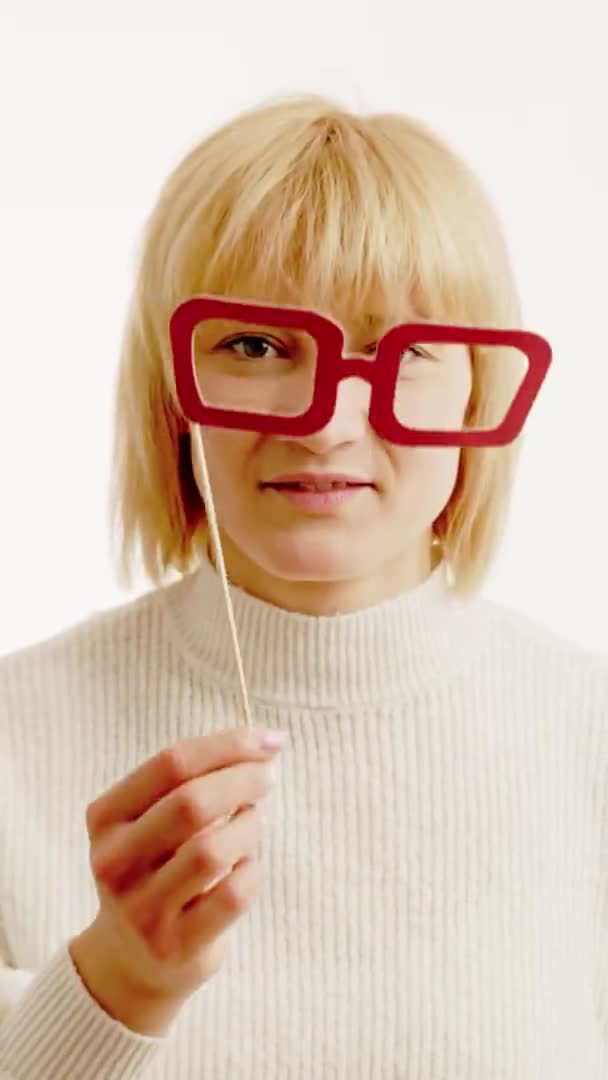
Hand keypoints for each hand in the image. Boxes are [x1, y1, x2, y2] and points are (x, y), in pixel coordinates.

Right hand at [69, 726, 286, 1033]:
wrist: (133, 961)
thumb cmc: (158, 869)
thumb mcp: (153, 821)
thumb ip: (196, 780)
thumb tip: (267, 744)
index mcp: (106, 818)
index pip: (171, 764)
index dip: (227, 745)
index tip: (268, 740)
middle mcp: (115, 863)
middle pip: (191, 803)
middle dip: (243, 780)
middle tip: (269, 776)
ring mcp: (142, 910)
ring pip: (213, 850)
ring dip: (249, 827)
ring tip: (253, 824)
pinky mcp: (176, 947)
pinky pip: (233, 895)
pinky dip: (253, 871)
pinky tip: (247, 867)